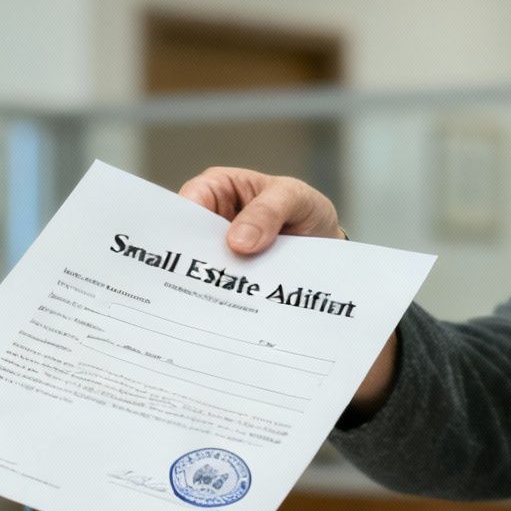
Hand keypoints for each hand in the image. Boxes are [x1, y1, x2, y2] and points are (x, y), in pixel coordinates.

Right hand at [178, 167, 397, 418]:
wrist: (326, 244)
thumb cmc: (305, 208)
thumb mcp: (294, 198)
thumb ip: (268, 212)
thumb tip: (237, 243)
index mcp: (216, 190)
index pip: (189, 201)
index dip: (184, 225)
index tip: (188, 253)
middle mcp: (209, 222)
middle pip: (188, 244)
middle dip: (191, 265)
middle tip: (194, 290)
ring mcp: (218, 255)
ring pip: (201, 273)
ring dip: (206, 291)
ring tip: (209, 312)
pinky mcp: (231, 281)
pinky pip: (221, 292)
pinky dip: (225, 304)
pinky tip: (227, 320)